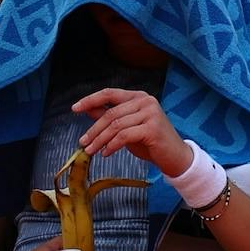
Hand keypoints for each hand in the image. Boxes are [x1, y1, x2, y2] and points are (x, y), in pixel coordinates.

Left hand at [72, 85, 192, 177]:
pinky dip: (112, 145)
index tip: (75, 108)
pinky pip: (124, 136)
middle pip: (111, 113)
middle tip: (83, 142)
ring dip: (100, 140)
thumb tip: (88, 109)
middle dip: (94, 129)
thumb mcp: (126, 127)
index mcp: (138, 97)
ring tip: (91, 151)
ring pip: (115, 125)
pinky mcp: (152, 128)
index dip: (90, 100)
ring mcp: (150, 113)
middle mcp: (146, 101)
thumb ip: (110, 116)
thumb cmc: (150, 142)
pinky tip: (106, 153)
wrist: (175, 157)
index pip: (110, 93)